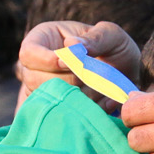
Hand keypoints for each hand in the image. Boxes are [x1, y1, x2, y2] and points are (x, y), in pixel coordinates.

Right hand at [17, 21, 141, 106]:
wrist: (125, 78)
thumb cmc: (115, 50)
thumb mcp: (112, 36)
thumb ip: (96, 38)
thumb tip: (71, 45)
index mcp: (43, 39)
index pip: (28, 53)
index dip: (46, 60)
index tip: (70, 63)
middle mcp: (36, 66)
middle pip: (34, 79)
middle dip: (68, 81)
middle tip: (94, 78)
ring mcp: (41, 90)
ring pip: (46, 100)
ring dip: (78, 97)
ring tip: (101, 89)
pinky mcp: (51, 109)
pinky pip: (56, 116)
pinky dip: (80, 113)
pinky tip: (99, 105)